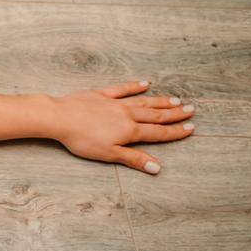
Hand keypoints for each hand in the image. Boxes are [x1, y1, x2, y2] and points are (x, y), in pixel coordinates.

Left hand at [49, 79, 194, 174]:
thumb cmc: (81, 139)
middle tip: (191, 110)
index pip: (158, 133)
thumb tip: (157, 167)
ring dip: (160, 101)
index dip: (175, 132)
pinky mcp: (101, 94)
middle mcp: (127, 115)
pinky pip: (122, 89)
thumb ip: (134, 159)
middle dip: (174, 114)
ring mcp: (114, 103)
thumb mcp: (108, 154)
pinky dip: (134, 86)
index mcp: (130, 131)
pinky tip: (145, 83)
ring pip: (143, 102)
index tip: (191, 128)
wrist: (59, 118)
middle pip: (155, 115)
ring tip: (176, 99)